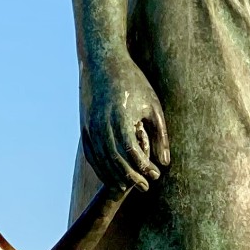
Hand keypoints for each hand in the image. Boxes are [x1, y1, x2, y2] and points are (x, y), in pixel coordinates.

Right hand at [80, 52, 169, 191]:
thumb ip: (160, 135)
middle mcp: (102, 125)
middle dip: (130, 178)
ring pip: (101, 160)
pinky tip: (111, 176)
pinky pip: (91, 154)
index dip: (144, 168)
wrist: (103, 61)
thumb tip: (165, 162)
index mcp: (120, 118)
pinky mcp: (83, 127)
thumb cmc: (133, 82)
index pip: (132, 153)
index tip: (156, 176)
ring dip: (114, 177)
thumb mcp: (152, 105)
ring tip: (128, 187)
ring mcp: (89, 126)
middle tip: (145, 188)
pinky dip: (100, 168)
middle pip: (115, 161)